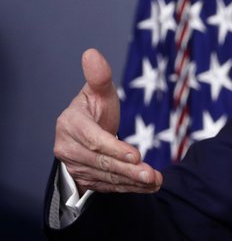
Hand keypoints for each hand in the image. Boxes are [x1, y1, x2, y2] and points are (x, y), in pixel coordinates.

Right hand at [54, 48, 162, 194]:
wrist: (85, 131)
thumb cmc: (95, 108)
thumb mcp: (99, 92)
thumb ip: (99, 77)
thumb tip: (91, 53)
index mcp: (70, 124)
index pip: (93, 140)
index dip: (114, 149)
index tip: (137, 155)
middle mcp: (67, 147)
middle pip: (101, 162)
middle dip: (128, 170)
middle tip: (152, 174)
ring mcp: (74, 166)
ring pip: (106, 177)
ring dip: (132, 181)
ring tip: (155, 180)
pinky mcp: (84, 179)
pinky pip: (108, 186)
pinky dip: (129, 187)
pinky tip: (148, 186)